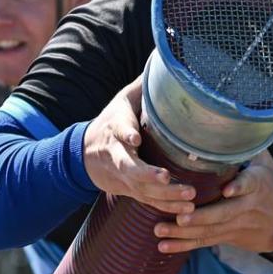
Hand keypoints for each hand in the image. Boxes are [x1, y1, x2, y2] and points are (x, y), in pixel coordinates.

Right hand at [83, 76, 195, 214]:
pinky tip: (186, 210)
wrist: (83, 154)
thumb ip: (144, 87)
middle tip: (166, 178)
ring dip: (165, 196)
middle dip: (147, 175)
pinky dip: (165, 207)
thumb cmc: (111, 122)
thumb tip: (165, 63)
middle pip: (129, 167)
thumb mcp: (123, 100)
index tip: (135, 138)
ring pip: (141, 189)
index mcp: (115, 128)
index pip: (119, 129)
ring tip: (189, 198)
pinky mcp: (130, 189)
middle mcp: (117, 154)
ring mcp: (123, 176)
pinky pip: (148, 201)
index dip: (126, 133)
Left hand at [153, 150, 272, 253]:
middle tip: (180, 216)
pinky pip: (205, 242)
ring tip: (160, 230)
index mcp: (257, 184)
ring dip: (184, 233)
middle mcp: (247, 206)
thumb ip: (248, 147)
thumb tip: (229, 119)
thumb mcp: (266, 164)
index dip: (239, 186)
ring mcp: (237, 225)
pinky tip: (164, 246)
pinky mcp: (229, 237)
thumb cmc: (272, 186)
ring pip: (210, 230)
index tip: (228, 189)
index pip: (250, 184)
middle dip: (201, 217)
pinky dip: (184, 245)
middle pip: (224, 213)